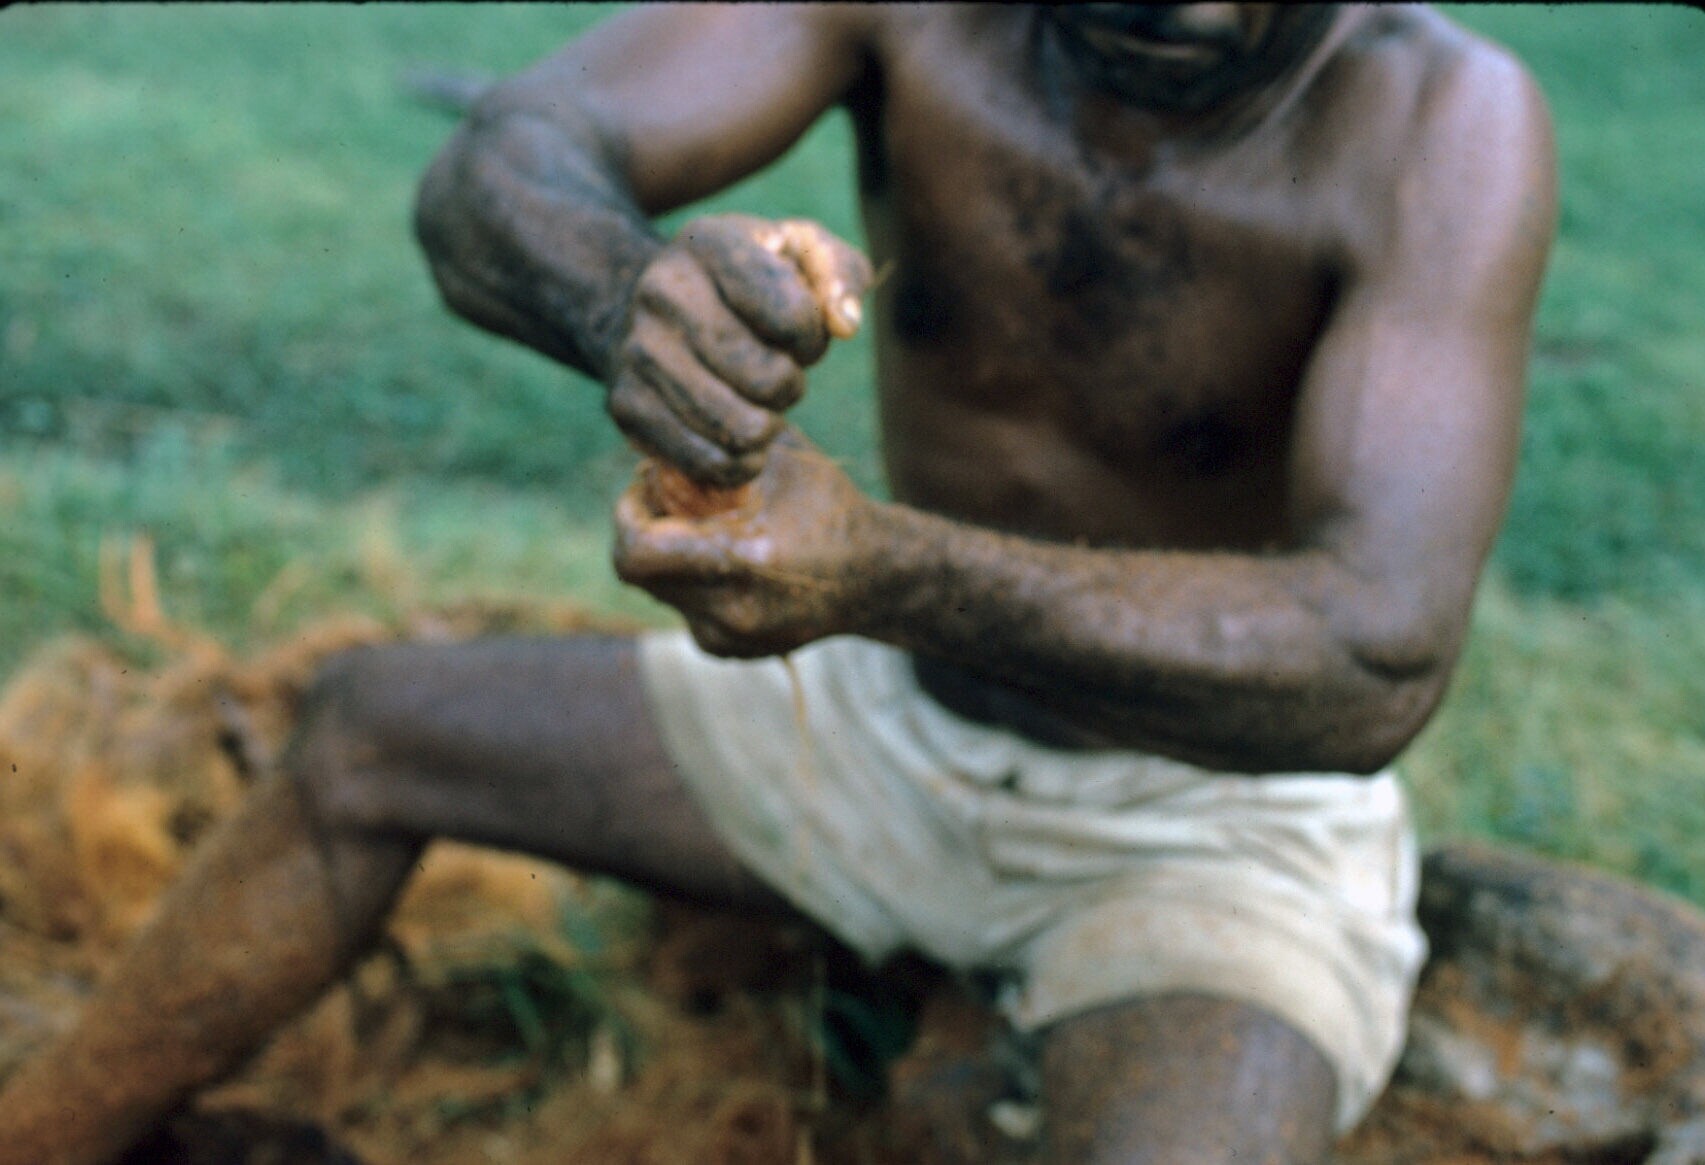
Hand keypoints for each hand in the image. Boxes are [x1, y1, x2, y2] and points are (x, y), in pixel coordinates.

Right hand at [608, 214, 872, 488]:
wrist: (650, 309)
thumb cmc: (745, 284)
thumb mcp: (799, 253)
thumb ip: (841, 273)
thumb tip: (845, 324)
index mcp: (708, 243)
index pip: (793, 316)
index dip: (811, 337)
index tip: (797, 331)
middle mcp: (661, 292)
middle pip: (767, 380)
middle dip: (790, 385)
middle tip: (777, 372)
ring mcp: (638, 352)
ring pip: (741, 430)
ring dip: (767, 425)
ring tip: (756, 402)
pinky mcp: (627, 407)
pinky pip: (708, 463)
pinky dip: (740, 463)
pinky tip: (740, 440)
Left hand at [613, 429, 885, 656]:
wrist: (877, 578)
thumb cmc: (829, 507)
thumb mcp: (777, 459)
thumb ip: (714, 448)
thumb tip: (655, 439)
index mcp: (745, 563)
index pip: (637, 552)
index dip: (627, 514)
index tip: (644, 484)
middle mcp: (732, 613)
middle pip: (639, 572)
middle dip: (643, 528)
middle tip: (665, 496)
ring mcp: (729, 640)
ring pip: (658, 590)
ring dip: (666, 552)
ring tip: (703, 523)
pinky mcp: (728, 651)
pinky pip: (682, 607)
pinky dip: (688, 577)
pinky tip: (722, 553)